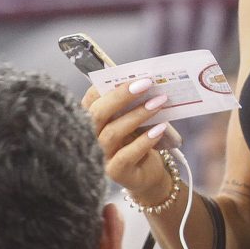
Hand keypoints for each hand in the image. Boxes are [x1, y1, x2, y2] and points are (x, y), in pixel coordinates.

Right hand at [83, 79, 174, 199]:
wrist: (147, 173)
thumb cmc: (137, 141)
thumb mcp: (132, 119)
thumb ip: (131, 103)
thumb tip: (143, 80)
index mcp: (91, 121)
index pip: (91, 99)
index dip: (107, 85)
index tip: (130, 75)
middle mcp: (90, 138)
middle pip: (98, 114)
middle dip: (122, 95)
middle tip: (146, 83)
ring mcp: (99, 156)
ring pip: (113, 132)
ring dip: (138, 115)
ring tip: (159, 102)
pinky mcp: (114, 172)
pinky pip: (126, 155)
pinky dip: (144, 140)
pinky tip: (160, 129)